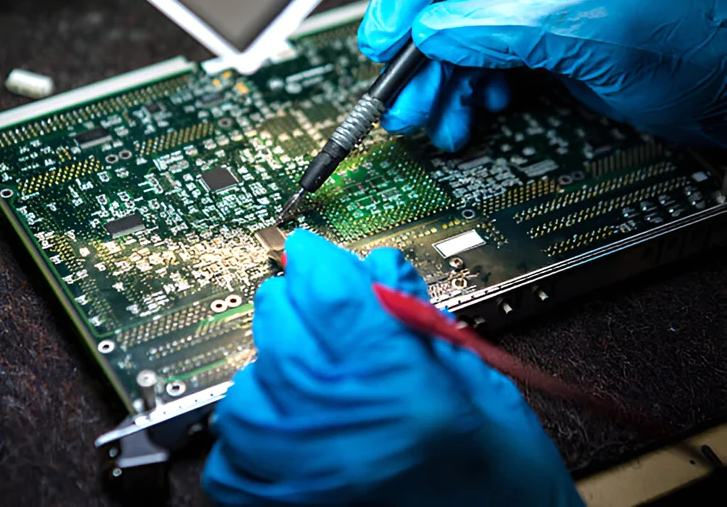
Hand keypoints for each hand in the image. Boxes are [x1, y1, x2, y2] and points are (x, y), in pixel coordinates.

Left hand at [201, 229, 582, 505]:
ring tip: (304, 376)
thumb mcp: (480, 383)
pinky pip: (230, 459)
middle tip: (314, 304)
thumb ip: (418, 319)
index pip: (328, 292)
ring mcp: (305, 477)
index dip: (316, 260)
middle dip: (292, 301)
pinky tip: (282, 429)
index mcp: (400, 388)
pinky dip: (247, 437)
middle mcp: (342, 431)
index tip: (311, 252)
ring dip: (267, 370)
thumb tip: (378, 269)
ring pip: (244, 389)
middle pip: (279, 328)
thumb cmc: (504, 482)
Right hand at [358, 0, 726, 150]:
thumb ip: (508, 30)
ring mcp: (536, 14)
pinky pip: (486, 69)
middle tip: (405, 105)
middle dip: (422, 61)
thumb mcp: (597, 35)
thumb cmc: (691, 47)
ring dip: (444, 89)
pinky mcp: (540, 48)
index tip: (381, 41)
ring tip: (441, 123)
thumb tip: (436, 30)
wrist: (726, 94)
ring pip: (462, 46)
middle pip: (450, 10)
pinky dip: (472, 97)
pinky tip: (478, 114)